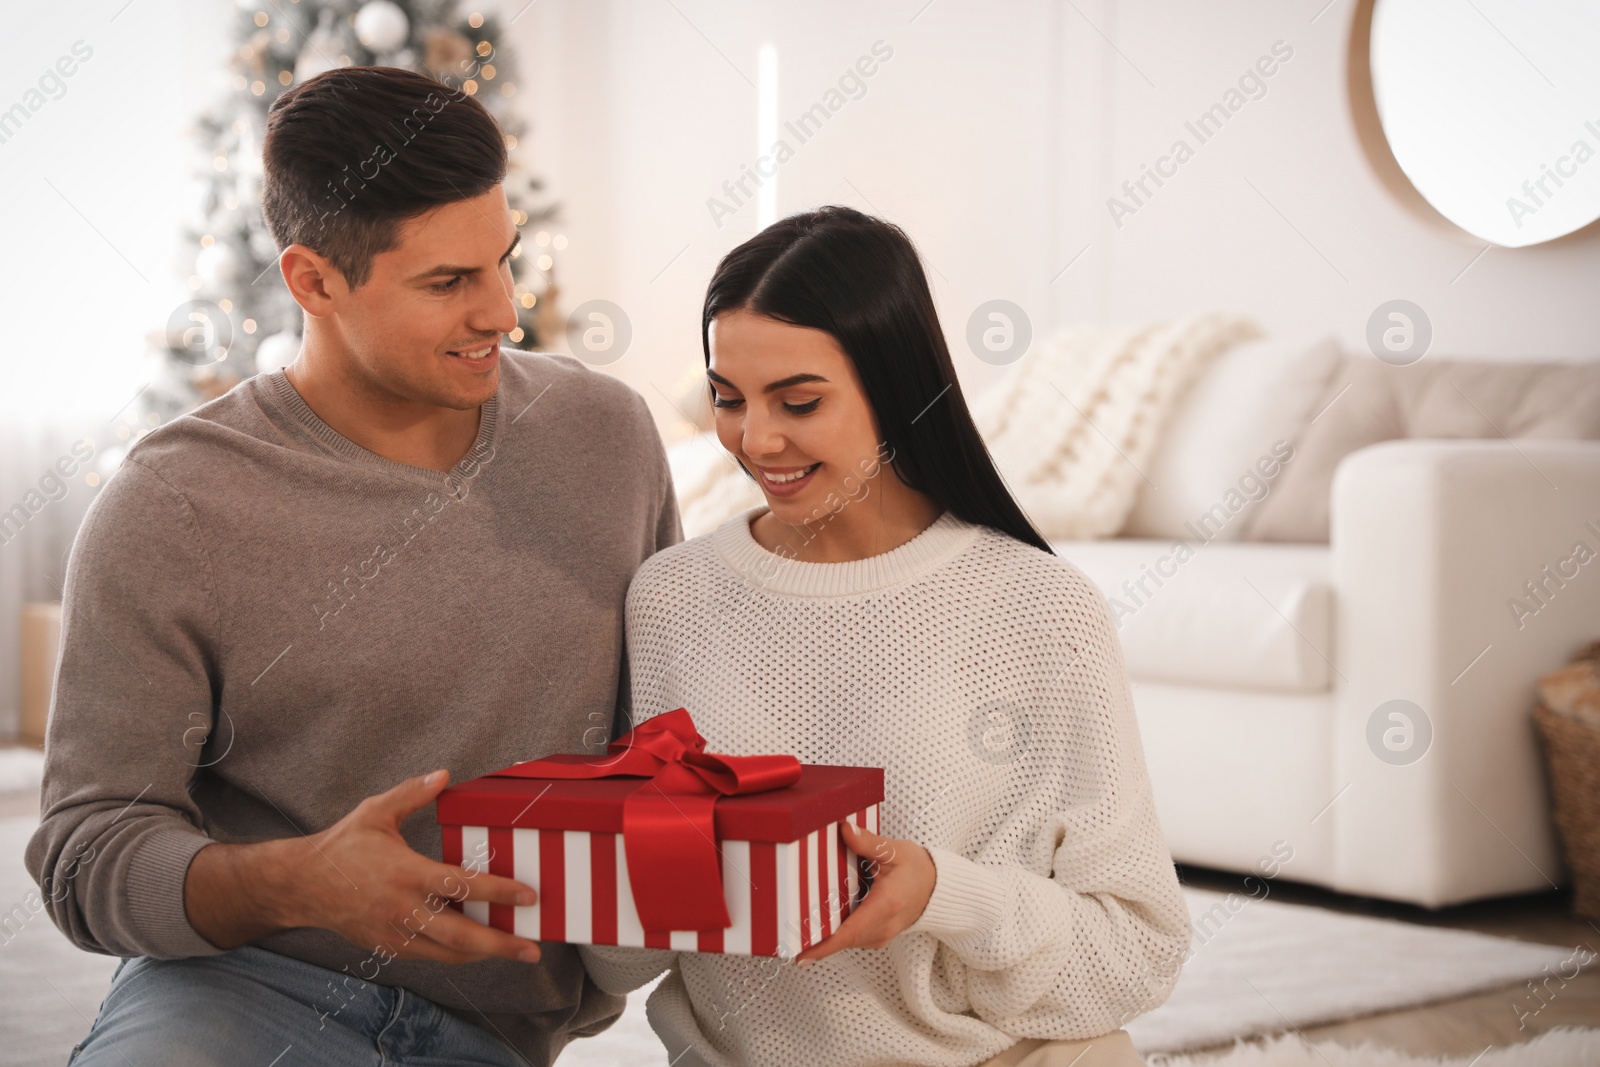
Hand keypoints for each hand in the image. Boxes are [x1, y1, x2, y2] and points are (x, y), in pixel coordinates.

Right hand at [186, 770, 544, 964]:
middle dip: (499, 944)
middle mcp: (401, 909)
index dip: (497, 892)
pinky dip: (456, 954)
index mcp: (403, 873)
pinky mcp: (387, 947)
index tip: (528, 895)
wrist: (301, 886)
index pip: (460, 886)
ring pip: (447, 953)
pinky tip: (478, 948)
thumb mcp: (375, 812)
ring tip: (515, 950)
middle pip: (459, 935)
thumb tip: (443, 774)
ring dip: (483, 954)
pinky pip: (429, 955)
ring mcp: (393, 933)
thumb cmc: (342, 846)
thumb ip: (412, 794)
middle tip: (532, 949)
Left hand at [794, 821, 934, 966]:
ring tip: (796, 927)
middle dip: (814, 940)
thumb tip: (844, 829)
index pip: (850, 932)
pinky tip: (819, 919)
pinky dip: (836, 931)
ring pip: (846, 940)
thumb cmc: (918, 868)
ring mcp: (881, 935)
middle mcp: (883, 927)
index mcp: (885, 905)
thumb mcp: (894, 850)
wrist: (938, 888)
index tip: (802, 955)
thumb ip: (867, 842)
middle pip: (843, 940)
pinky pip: (852, 937)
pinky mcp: (877, 936)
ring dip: (824, 935)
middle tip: (784, 936)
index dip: (824, 946)